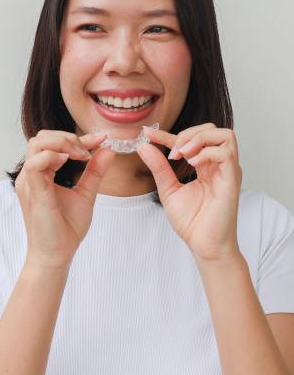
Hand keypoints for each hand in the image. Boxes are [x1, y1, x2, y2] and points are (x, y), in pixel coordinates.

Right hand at [15, 130, 114, 269]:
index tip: (101, 138)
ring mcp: (29, 181)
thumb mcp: (85, 193)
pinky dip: (53, 157)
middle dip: (67, 137)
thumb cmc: (66, 228)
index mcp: (41, 173)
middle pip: (42, 137)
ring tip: (80, 155)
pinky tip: (68, 162)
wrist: (56, 255)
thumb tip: (107, 150)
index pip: (54, 144)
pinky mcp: (33, 191)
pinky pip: (36, 164)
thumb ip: (94, 172)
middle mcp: (31, 174)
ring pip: (37, 144)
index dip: (79, 137)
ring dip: (62, 143)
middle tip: (86, 151)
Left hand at [136, 122, 242, 262]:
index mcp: (205, 165)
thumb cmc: (191, 221)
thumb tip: (143, 146)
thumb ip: (158, 167)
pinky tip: (192, 164)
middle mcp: (219, 165)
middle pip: (212, 129)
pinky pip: (225, 154)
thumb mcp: (168, 189)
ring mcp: (227, 171)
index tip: (147, 133)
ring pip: (225, 136)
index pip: (189, 140)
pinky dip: (206, 153)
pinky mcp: (232, 180)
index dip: (167, 134)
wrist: (203, 245)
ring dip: (199, 139)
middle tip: (172, 151)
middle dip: (188, 133)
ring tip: (181, 155)